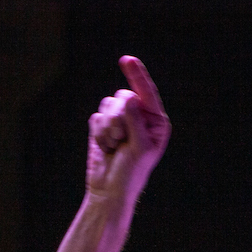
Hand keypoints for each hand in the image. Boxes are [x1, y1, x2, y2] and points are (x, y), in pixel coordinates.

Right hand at [86, 56, 169, 201]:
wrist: (109, 191)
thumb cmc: (131, 173)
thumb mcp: (139, 147)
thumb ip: (135, 121)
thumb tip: (129, 97)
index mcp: (155, 121)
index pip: (146, 92)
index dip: (137, 74)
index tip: (126, 60)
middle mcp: (139, 117)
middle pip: (122, 97)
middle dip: (117, 119)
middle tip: (120, 140)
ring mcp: (121, 121)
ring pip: (107, 106)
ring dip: (107, 129)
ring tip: (113, 147)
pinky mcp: (103, 126)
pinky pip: (96, 117)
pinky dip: (98, 134)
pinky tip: (105, 148)